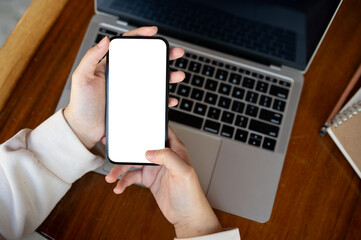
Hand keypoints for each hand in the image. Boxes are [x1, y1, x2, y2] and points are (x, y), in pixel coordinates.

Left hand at [64, 26, 184, 148]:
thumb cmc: (81, 104)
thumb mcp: (81, 77)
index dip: (142, 36)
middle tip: (176, 52)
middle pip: (147, 61)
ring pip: (154, 80)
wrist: (84, 129)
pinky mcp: (136, 105)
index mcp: (112, 67)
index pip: (129, 47)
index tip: (154, 32)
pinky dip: (164, 99)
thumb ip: (91, 58)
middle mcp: (124, 77)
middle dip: (163, 55)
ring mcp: (131, 92)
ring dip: (168, 76)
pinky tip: (170, 98)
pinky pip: (154, 100)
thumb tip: (105, 40)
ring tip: (178, 75)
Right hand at [105, 128, 221, 237]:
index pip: (161, 131)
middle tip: (112, 152)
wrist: (187, 216)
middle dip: (125, 149)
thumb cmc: (191, 194)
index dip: (149, 126)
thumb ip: (168, 157)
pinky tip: (119, 187)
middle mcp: (163, 156)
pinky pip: (132, 176)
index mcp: (174, 149)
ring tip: (111, 177)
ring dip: (121, 169)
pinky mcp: (149, 180)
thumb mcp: (183, 172)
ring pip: (133, 163)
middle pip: (141, 147)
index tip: (133, 124)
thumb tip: (150, 151)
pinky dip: (124, 181)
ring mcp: (155, 168)